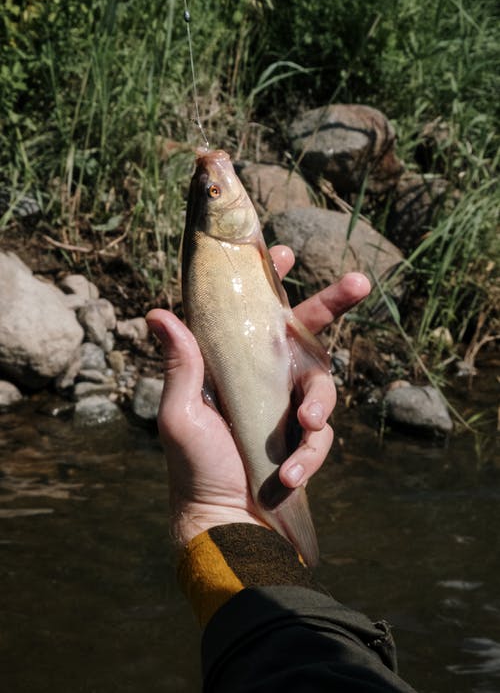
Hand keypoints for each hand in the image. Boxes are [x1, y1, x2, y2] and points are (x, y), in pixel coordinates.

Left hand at [146, 246, 369, 545]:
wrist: (220, 522)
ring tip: (305, 428)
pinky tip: (290, 476)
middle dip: (335, 302)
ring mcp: (288, 408)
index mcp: (234, 363)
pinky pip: (321, 436)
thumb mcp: (180, 414)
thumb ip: (179, 365)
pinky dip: (309, 456)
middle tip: (360, 282)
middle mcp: (265, 378)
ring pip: (323, 386)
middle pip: (308, 331)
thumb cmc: (193, 466)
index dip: (271, 280)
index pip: (255, 312)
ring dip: (318, 406)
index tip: (283, 252)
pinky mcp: (304, 440)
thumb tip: (157, 312)